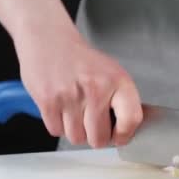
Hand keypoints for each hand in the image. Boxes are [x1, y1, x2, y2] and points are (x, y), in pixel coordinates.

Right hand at [0, 0, 142, 147]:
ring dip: (76, 132)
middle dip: (96, 137)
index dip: (124, 135)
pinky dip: (59, 126)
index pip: (131, 120)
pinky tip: (62, 109)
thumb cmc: (83, 61)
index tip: (119, 136)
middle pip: (99, 138)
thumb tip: (128, 132)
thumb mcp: (113, 74)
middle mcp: (96, 88)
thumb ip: (123, 102)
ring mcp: (71, 96)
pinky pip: (56, 131)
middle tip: (93, 125)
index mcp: (118, 81)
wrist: (50, 40)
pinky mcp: (48, 100)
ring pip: (76, 138)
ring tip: (76, 113)